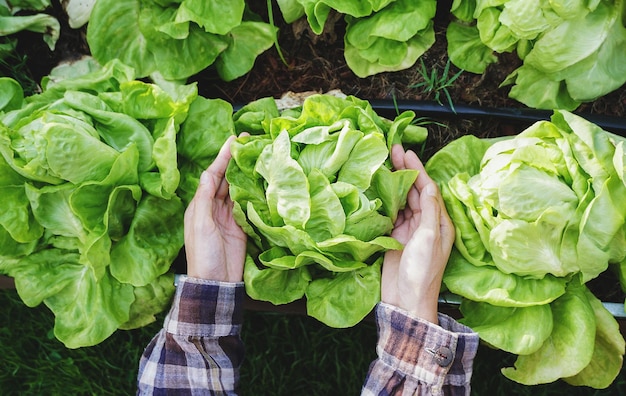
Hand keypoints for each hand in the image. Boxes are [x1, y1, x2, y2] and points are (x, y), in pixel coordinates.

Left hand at [184, 135, 246, 282]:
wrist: (215, 282)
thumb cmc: (202, 254)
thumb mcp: (199, 223)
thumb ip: (205, 197)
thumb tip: (211, 172)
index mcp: (199, 204)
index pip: (212, 175)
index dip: (223, 157)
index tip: (234, 140)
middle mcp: (213, 207)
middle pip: (225, 179)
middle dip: (235, 160)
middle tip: (250, 142)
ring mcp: (228, 217)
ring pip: (237, 189)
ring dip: (245, 173)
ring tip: (257, 156)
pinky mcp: (242, 226)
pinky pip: (248, 204)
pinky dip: (253, 191)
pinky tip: (261, 180)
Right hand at [381, 145, 454, 323]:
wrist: (406, 302)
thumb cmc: (422, 272)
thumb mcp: (429, 238)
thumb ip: (430, 211)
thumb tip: (429, 185)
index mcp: (440, 222)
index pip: (429, 189)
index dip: (417, 169)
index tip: (406, 152)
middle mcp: (426, 223)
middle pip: (415, 191)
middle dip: (405, 171)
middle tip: (392, 150)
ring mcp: (409, 231)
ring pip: (402, 200)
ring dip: (394, 183)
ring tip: (382, 164)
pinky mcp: (395, 238)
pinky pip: (390, 214)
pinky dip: (385, 200)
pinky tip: (376, 189)